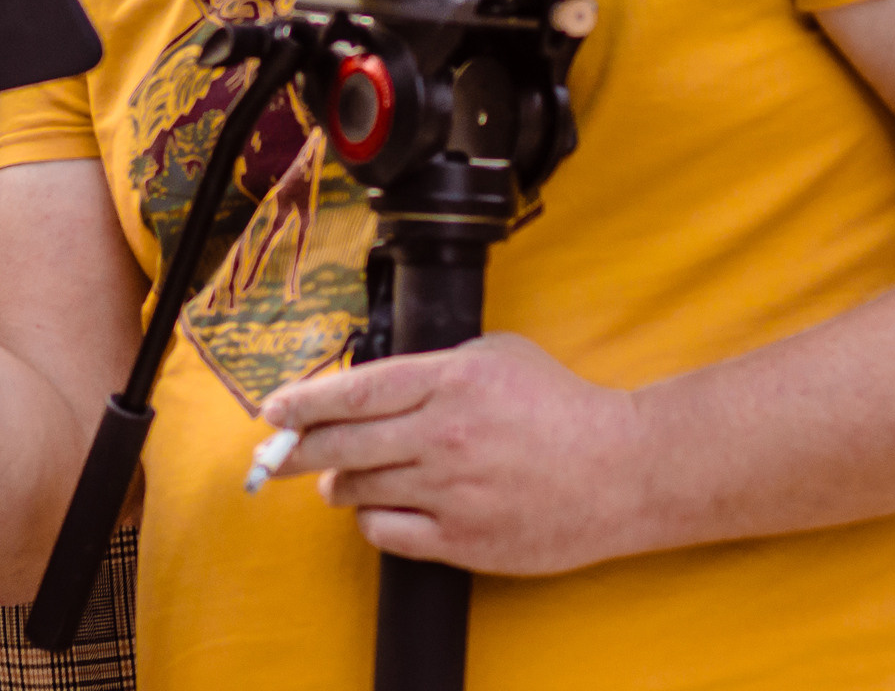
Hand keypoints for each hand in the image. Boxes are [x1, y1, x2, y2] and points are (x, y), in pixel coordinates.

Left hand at [256, 333, 649, 575]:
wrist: (621, 470)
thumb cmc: (563, 407)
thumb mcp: (498, 355)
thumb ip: (435, 363)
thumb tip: (379, 379)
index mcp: (450, 382)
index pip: (354, 392)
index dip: (303, 402)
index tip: (272, 411)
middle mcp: (443, 436)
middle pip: (342, 445)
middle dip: (298, 450)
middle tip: (278, 454)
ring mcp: (451, 492)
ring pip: (358, 490)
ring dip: (338, 484)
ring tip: (339, 479)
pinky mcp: (463, 540)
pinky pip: (387, 533)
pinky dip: (372, 520)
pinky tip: (379, 508)